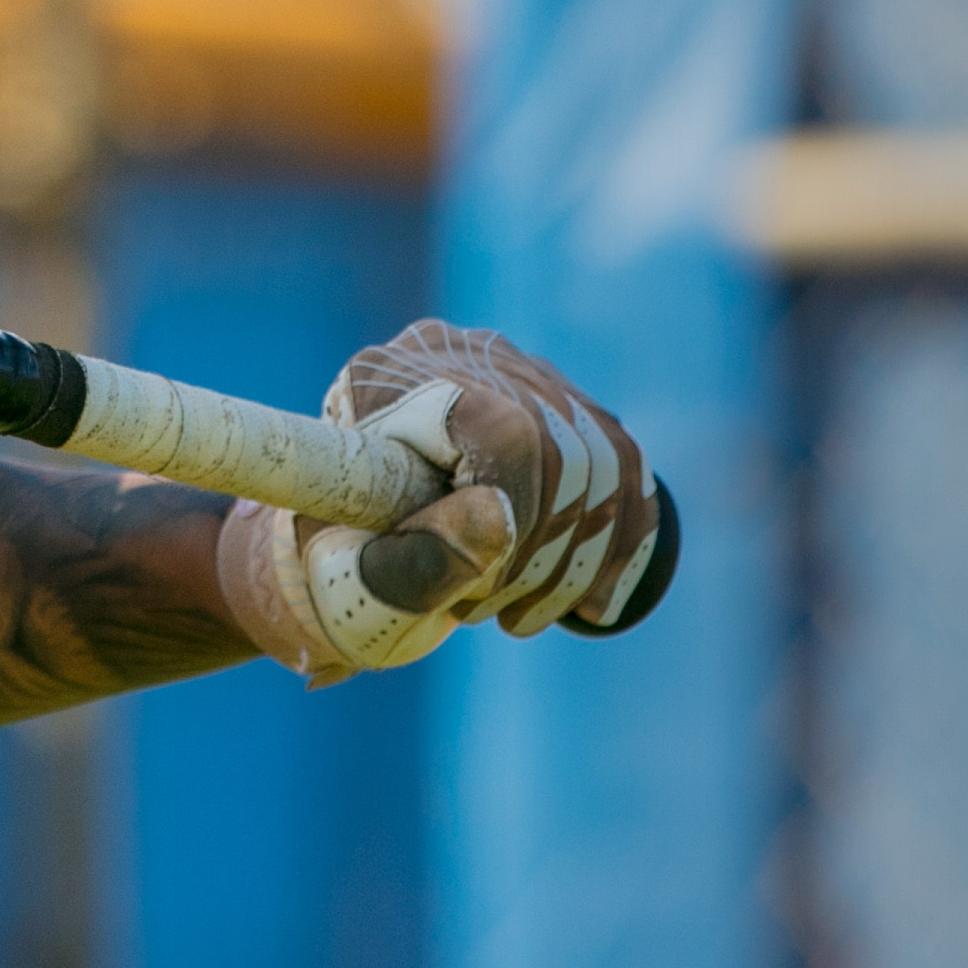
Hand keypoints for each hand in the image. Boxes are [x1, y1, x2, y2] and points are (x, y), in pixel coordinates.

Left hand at [215, 322, 667, 682]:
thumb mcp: (354, 584)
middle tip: (485, 608)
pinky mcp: (564, 410)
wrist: (346, 562)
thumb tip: (499, 522)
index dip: (516, 516)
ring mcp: (517, 375)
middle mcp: (459, 356)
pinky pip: (628, 473)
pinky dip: (614, 550)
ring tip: (513, 611)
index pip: (504, 432)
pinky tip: (583, 606)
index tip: (478, 588)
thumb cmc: (339, 575)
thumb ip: (413, 562)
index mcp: (389, 383)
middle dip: (538, 555)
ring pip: (605, 464)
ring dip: (573, 562)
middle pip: (563, 451)